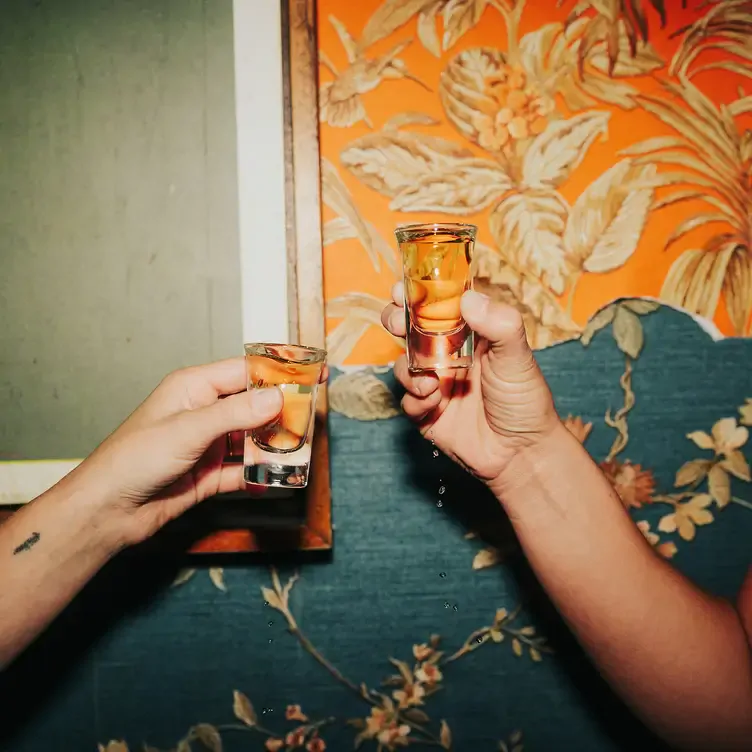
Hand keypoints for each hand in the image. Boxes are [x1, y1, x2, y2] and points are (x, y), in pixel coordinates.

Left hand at [66, 357, 320, 546]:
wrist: (108, 512)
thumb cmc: (134, 459)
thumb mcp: (188, 430)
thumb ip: (235, 414)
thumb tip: (277, 398)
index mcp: (195, 388)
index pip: (246, 372)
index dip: (280, 372)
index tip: (312, 374)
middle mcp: (204, 412)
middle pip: (255, 406)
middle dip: (283, 412)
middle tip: (312, 419)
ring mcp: (209, 444)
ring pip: (253, 438)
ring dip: (275, 445)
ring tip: (301, 451)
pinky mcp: (210, 474)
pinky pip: (244, 470)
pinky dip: (261, 473)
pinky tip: (277, 478)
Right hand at [381, 282, 559, 489]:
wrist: (520, 453)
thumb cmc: (525, 400)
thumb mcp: (518, 357)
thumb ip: (499, 324)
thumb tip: (469, 297)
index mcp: (471, 334)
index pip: (439, 304)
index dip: (418, 294)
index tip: (401, 287)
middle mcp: (448, 355)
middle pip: (410, 329)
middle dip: (396, 321)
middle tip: (396, 322)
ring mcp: (435, 383)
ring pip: (403, 364)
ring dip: (408, 368)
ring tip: (430, 382)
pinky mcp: (426, 412)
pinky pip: (406, 400)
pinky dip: (416, 400)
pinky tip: (435, 404)